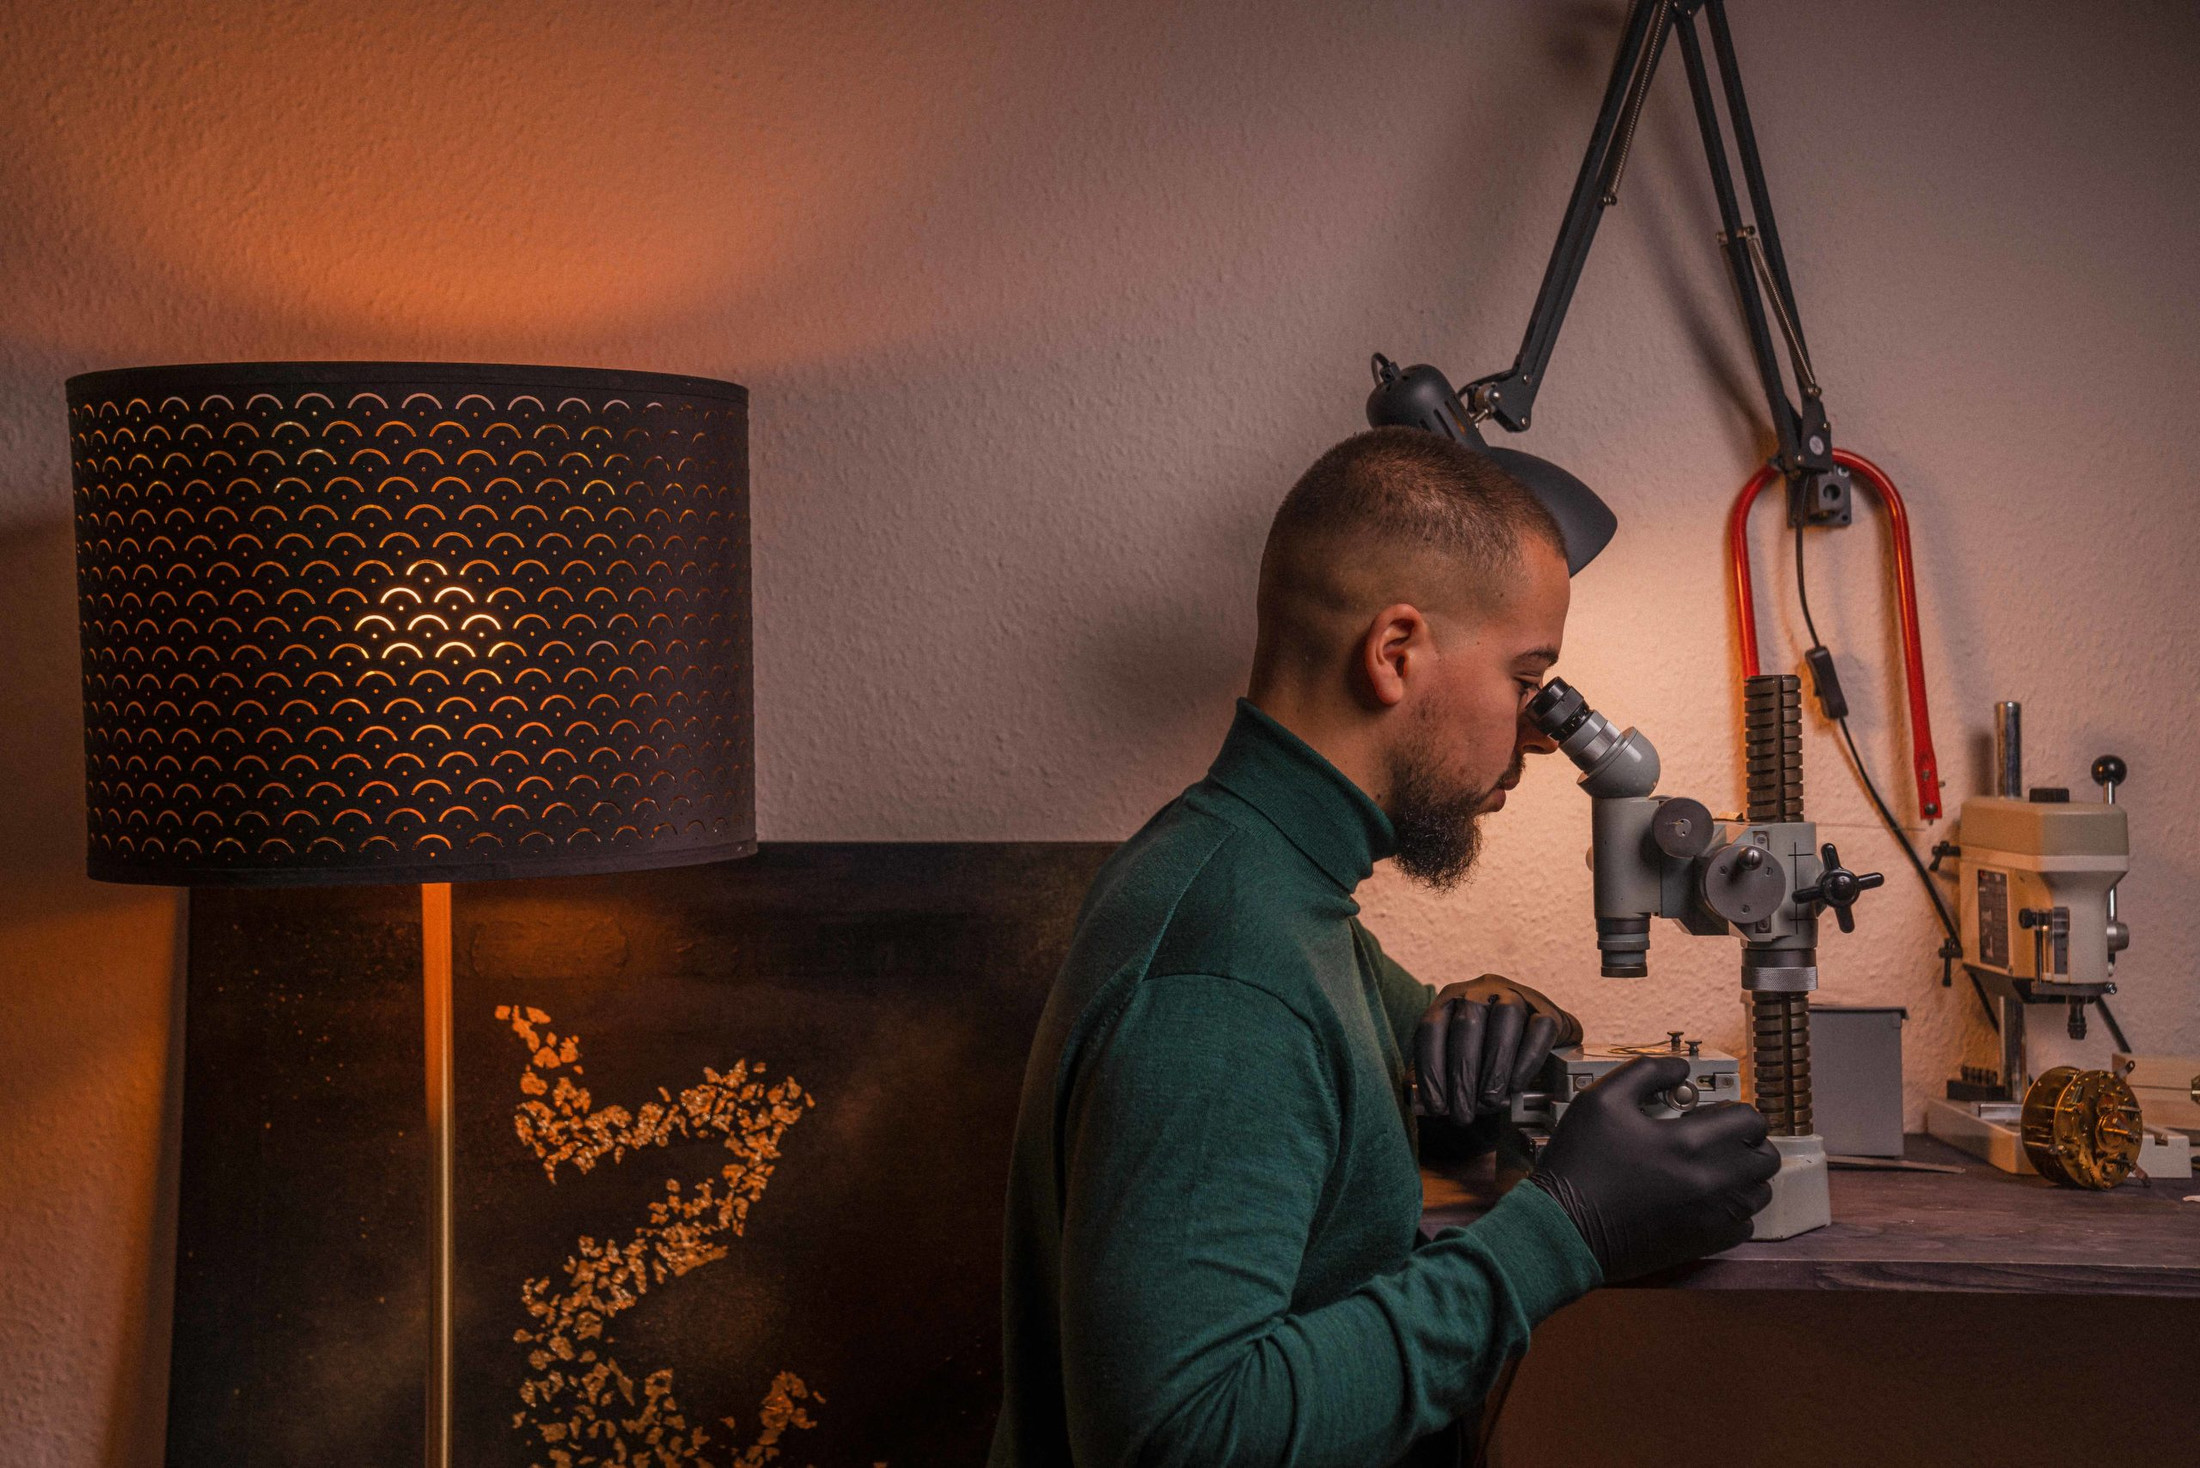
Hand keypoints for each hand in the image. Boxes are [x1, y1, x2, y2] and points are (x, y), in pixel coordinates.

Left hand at [1412, 975, 1582, 1125]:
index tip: (1436, 1107)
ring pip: (1505, 1018)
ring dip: (1495, 1066)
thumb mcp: (1455, 1055)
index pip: (1431, 1028)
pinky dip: (1527, 1059)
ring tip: (1489, 1101)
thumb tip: (1418, 1100)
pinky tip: (1517, 1085)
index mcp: (1450, 1000)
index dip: (1431, 1069)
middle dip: (1462, 1076)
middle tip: (1463, 1114)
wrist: (1534, 1035)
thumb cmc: (1486, 1049)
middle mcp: (1481, 990)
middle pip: (1467, 1025)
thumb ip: (1436, 1074)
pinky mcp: (1546, 1009)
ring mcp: (1516, 995)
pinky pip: (1539, 1028)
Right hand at [1523, 1055, 1780, 1281]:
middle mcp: (1712, 1183)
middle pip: (1765, 1158)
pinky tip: (1704, 1198)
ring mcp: (1712, 1218)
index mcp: (1690, 1143)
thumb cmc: (1580, 1164)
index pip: (1751, 1120)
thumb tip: (1680, 1068)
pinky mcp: (1703, 1244)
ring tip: (1712, 1166)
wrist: (1565, 1229)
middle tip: (1717, 1137)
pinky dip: (1733, 1209)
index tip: (1712, 1112)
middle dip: (1747, 1142)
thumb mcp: (1601, 1099)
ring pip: (1759, 1193)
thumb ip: (1646, 1072)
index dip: (1735, 1110)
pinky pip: (1744, 1225)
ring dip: (1744, 1175)